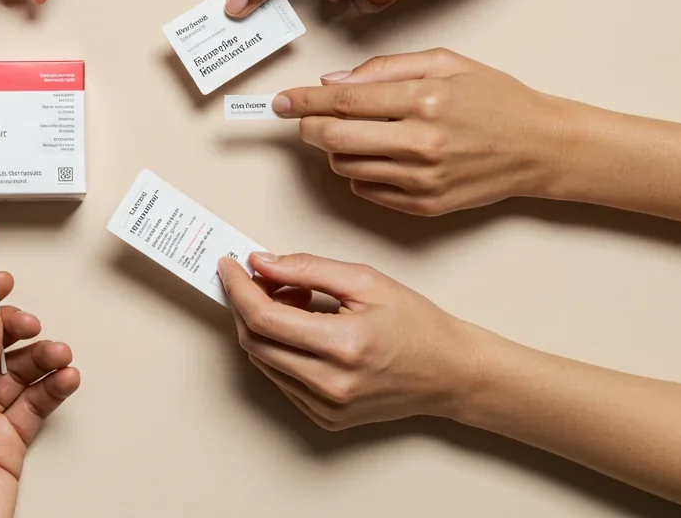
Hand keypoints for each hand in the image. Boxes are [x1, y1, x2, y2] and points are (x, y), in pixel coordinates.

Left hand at [221, 252, 480, 429]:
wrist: (451, 373)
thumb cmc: (416, 325)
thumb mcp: (366, 281)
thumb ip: (307, 268)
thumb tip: (260, 262)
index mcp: (342, 346)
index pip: (263, 318)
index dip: (238, 288)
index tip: (229, 266)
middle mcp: (330, 384)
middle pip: (255, 341)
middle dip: (245, 304)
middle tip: (262, 278)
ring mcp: (326, 407)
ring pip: (263, 361)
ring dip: (262, 327)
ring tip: (295, 302)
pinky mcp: (325, 418)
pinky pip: (281, 379)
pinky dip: (279, 349)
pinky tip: (304, 330)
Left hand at [271, 48, 566, 215]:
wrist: (540, 147)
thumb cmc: (494, 99)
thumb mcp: (445, 63)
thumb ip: (384, 68)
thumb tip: (332, 81)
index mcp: (424, 99)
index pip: (342, 101)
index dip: (302, 100)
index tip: (280, 102)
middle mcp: (420, 142)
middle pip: (333, 137)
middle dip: (308, 126)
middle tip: (304, 118)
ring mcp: (422, 179)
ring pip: (344, 166)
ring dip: (334, 149)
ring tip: (354, 134)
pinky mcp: (424, 205)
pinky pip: (366, 190)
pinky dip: (359, 173)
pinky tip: (378, 156)